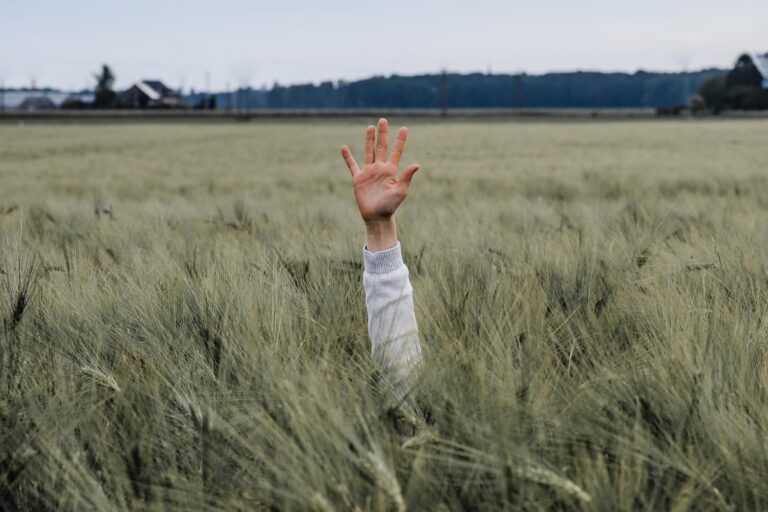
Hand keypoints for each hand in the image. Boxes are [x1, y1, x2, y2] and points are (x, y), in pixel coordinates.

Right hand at [340, 118, 419, 250]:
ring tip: (370, 127)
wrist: (377, 217)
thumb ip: (406, 177)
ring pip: (368, 152)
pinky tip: (344, 148)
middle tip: (383, 120)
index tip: (404, 128)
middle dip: (382, 134)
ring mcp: (369, 172)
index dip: (400, 140)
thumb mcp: (400, 191)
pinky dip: (348, 157)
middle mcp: (380, 169)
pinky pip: (352, 165)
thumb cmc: (390, 206)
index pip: (396, 151)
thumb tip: (417, 164)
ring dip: (369, 140)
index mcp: (391, 170)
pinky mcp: (358, 179)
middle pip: (381, 147)